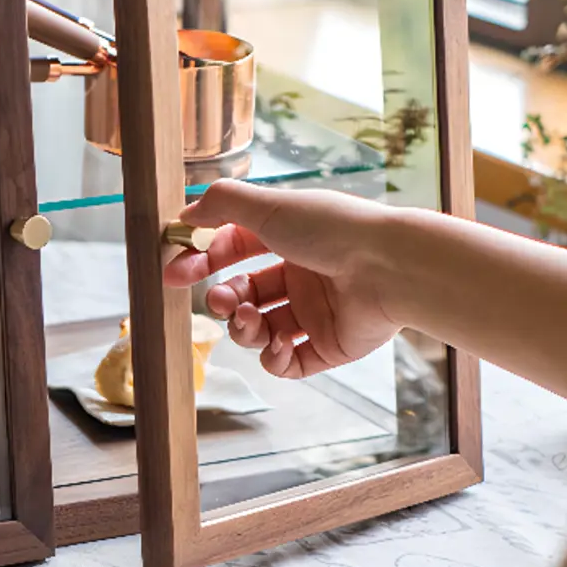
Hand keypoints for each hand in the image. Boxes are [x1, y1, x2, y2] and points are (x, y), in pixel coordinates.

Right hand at [164, 180, 399, 379]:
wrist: (390, 267)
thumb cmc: (332, 230)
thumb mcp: (269, 206)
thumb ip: (221, 204)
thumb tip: (185, 213)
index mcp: (289, 239)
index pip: (234, 250)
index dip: (203, 259)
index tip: (177, 271)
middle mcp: (301, 276)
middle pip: (243, 294)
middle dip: (221, 299)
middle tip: (217, 301)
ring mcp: (315, 314)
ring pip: (259, 329)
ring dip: (242, 328)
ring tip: (248, 320)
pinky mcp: (329, 348)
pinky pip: (287, 362)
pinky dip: (273, 357)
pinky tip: (277, 343)